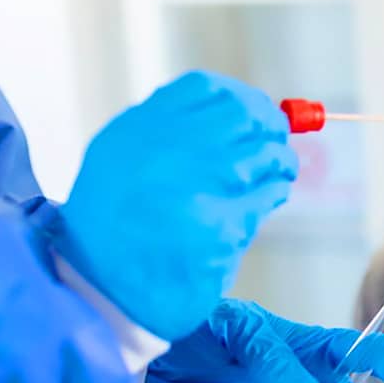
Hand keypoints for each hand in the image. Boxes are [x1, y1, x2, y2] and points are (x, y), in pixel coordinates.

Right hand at [56, 71, 297, 339]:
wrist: (102, 293)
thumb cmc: (119, 226)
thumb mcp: (124, 160)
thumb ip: (177, 130)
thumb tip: (249, 111)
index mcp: (138, 131)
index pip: (208, 90)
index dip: (243, 98)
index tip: (258, 111)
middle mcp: (165, 154)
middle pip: (244, 116)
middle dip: (271, 126)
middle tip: (278, 140)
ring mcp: (194, 191)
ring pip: (265, 156)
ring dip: (280, 162)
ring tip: (278, 174)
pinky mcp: (219, 230)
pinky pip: (266, 199)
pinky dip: (273, 196)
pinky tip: (266, 203)